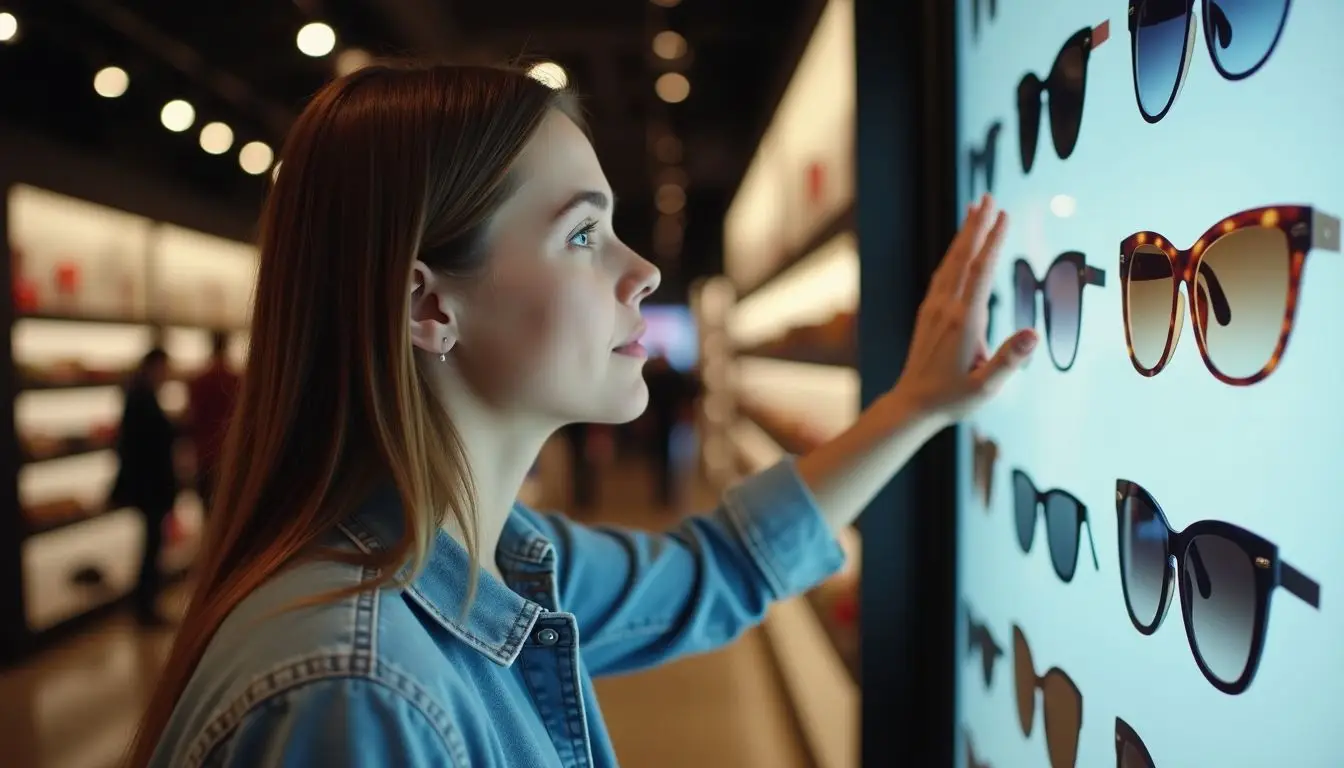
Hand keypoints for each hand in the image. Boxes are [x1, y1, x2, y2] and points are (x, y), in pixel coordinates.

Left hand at [891, 195, 1037, 425]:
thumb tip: (1034, 334)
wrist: (912, 405)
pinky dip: (953, 254)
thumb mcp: (986, 387)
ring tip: (974, 209)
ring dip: (963, 235)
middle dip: (977, 225)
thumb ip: (1010, 360)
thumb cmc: (952, 398)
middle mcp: (946, 308)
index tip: (1004, 215)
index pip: (982, 271)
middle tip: (988, 197)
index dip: (994, 241)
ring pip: (950, 263)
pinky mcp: (928, 314)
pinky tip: (958, 248)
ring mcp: (934, 309)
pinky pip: (942, 275)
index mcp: (964, 321)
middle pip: (963, 257)